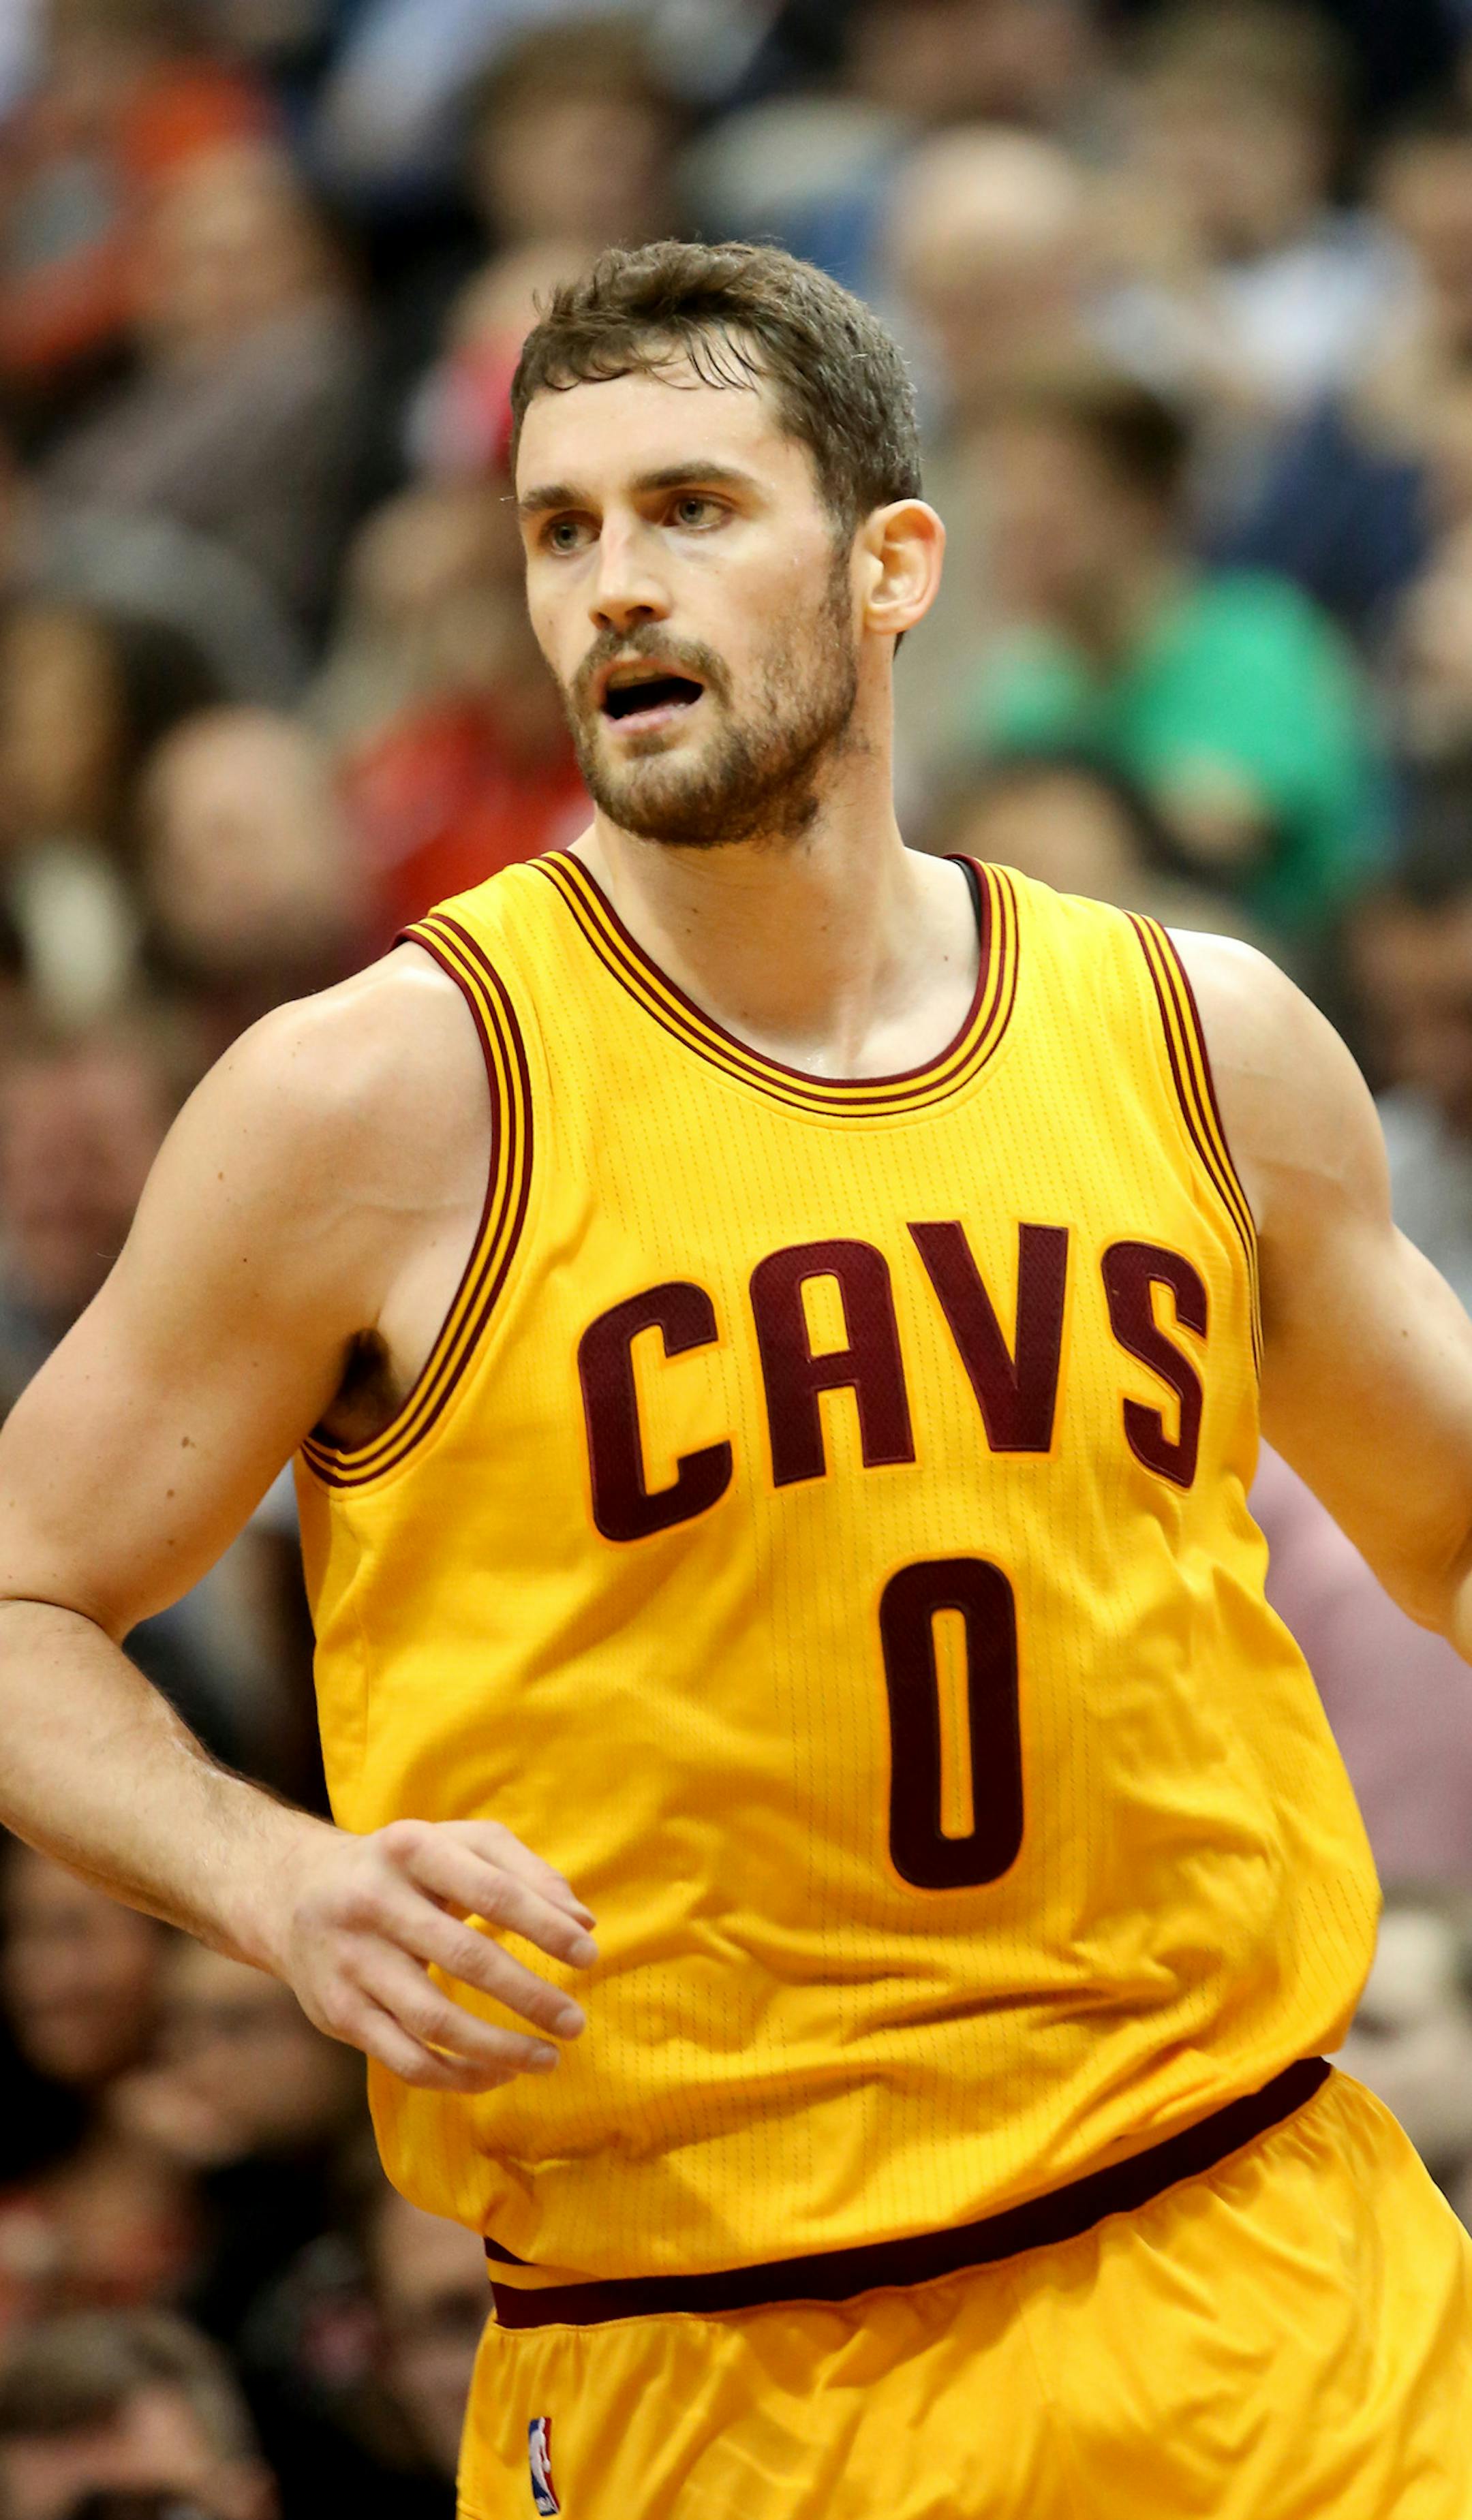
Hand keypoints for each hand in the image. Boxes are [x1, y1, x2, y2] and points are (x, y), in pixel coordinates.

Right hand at [272, 1817, 596, 2091]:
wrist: (294, 1895)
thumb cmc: (404, 1868)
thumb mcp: (457, 1843)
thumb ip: (524, 1872)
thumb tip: (584, 1924)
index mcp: (410, 1848)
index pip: (491, 1890)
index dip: (544, 1926)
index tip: (589, 1956)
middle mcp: (373, 1902)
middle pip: (466, 1958)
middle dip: (529, 1996)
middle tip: (575, 2023)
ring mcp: (351, 1962)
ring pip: (434, 2021)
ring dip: (500, 2048)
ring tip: (549, 2059)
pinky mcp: (338, 2014)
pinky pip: (405, 2060)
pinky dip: (458, 2076)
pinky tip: (498, 2073)